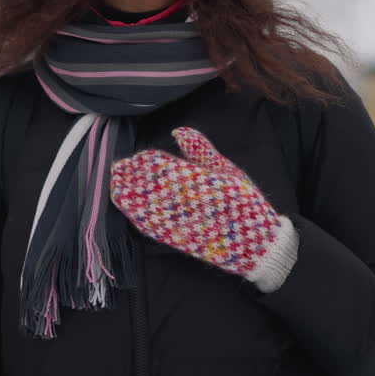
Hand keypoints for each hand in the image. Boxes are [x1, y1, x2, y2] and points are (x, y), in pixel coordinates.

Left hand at [109, 127, 297, 291]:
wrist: (257, 244)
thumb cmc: (245, 203)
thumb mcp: (227, 171)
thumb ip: (201, 151)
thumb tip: (179, 131)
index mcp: (197, 177)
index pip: (160, 164)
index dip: (143, 161)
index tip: (134, 159)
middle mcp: (184, 197)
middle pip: (146, 181)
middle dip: (130, 174)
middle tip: (118, 168)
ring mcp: (178, 220)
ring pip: (142, 202)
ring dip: (126, 191)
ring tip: (117, 181)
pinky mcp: (175, 239)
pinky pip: (148, 225)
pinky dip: (134, 213)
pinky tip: (125, 205)